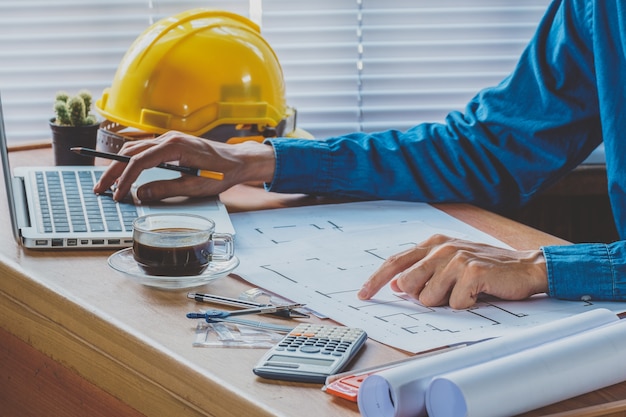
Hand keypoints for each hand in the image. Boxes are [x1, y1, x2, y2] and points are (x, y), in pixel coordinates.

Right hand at [93, 131, 275, 201]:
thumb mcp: (195, 187)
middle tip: (99, 189)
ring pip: (135, 149)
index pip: (139, 162)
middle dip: (112, 170)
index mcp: (175, 146)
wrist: (239, 161)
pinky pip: (145, 150)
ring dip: (119, 165)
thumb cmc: (222, 172)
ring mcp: (169, 139)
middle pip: (131, 152)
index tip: (117, 195)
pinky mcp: (172, 144)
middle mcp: (169, 138)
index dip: (125, 180)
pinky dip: (131, 161)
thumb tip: (140, 194)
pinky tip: (125, 173)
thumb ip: (167, 189)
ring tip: (108, 183)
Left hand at [357, 234, 547, 308]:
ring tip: (464, 292)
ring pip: (429, 298)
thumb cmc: (486, 269)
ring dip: (446, 302)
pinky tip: (478, 293)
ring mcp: (457, 258)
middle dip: (422, 297)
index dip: (376, 280)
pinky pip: (454, 303)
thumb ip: (423, 271)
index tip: (363, 294)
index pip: (395, 262)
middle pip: (408, 284)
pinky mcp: (473, 271)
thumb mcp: (450, 265)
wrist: (525, 268)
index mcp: (433, 244)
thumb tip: (395, 285)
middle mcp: (441, 247)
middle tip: (446, 294)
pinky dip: (466, 305)